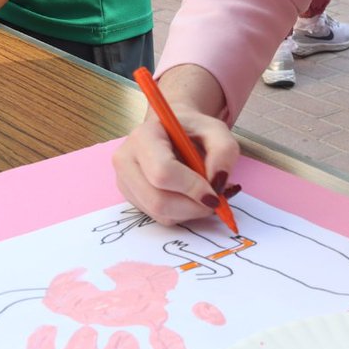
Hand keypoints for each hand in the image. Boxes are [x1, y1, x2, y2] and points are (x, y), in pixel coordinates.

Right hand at [113, 107, 240, 225]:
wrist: (173, 133)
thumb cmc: (193, 131)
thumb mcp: (216, 131)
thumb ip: (224, 151)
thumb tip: (218, 181)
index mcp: (144, 136)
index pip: (163, 171)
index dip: (192, 187)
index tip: (215, 193)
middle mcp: (126, 159)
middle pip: (158, 200)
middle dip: (193, 207)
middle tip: (215, 201)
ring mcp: (125, 181)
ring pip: (159, 213)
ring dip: (190, 212)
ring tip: (206, 196)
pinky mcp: (131, 198)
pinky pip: (159, 217)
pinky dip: (182, 214)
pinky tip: (192, 198)